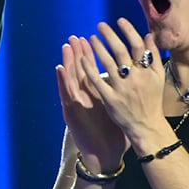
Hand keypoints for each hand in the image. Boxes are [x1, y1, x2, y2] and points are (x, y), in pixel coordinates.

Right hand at [55, 38, 129, 170]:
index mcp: (95, 94)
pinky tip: (60, 68)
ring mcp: (76, 103)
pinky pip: (66, 93)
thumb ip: (119, 91)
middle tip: (74, 37)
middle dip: (77, 53)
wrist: (103, 151)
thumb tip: (128, 77)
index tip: (90, 38)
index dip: (90, 54)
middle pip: (79, 71)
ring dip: (68, 61)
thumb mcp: (115, 106)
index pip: (92, 69)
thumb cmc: (111, 130)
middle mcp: (84, 96)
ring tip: (66, 46)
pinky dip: (62, 80)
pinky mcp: (71, 111)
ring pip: (71, 78)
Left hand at [79, 19, 175, 155]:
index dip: (128, 31)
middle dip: (110, 36)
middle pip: (121, 51)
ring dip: (98, 48)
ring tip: (90, 38)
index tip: (119, 20)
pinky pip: (98, 81)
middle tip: (100, 25)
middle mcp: (135, 78)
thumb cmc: (152, 100)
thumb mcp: (158, 77)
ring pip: (108, 64)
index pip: (138, 45)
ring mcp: (122, 88)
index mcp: (148, 71)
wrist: (146, 125)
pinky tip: (82, 59)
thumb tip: (148, 35)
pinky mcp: (110, 99)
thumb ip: (154, 56)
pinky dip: (90, 69)